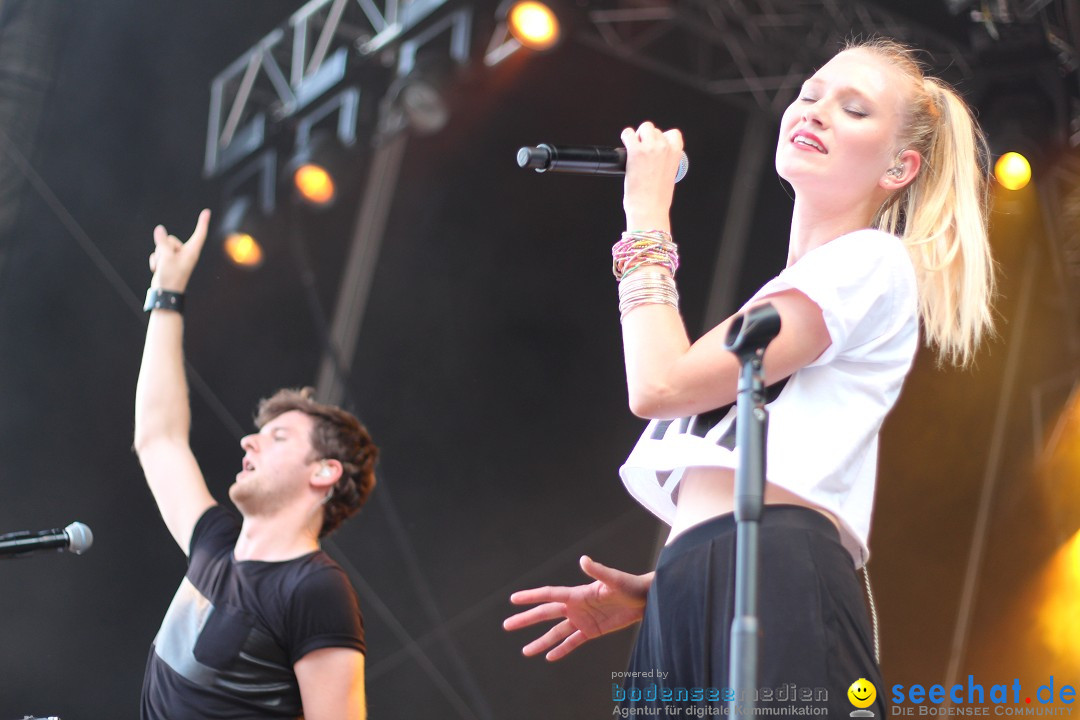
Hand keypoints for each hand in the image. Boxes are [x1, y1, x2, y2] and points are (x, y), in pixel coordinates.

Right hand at [149, 209, 210, 292]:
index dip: (202, 223)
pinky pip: (158, 254)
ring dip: (159, 256)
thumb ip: (163, 242)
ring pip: (162, 246)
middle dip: (164, 249)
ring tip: (164, 268)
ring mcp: (176, 258)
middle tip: (168, 263)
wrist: (165, 294)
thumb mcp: (166, 257)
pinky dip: (156, 261)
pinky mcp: (168, 261)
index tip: (207, 212)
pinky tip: (159, 270)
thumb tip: (160, 229)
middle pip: (171, 239)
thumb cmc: (170, 277)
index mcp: (191, 252)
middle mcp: (185, 254)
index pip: (199, 234)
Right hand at [503, 555, 650, 660]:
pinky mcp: (592, 631)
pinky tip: (549, 657)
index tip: (513, 599)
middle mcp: (576, 607)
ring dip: (541, 641)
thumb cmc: (630, 586)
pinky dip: (561, 649)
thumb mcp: (614, 580)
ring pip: (556, 632)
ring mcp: (582, 620)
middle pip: (546, 614)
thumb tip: (584, 560)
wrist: (644, 600)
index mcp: (578, 594)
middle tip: (507, 625)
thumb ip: (598, 571)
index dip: (531, 597)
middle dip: (526, 619)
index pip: (549, 595)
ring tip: (525, 651)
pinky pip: (573, 642)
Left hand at [620, 121, 682, 229]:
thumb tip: (655, 159)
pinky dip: (626, 137)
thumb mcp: (669, 177)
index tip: (656, 145)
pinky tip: (625, 145)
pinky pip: (628, 134)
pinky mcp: (636, 152)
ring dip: (638, 136)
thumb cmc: (657, 199)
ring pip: (644, 128)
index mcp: (676, 154)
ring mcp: (650, 148)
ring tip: (634, 148)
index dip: (663, 138)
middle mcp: (664, 148)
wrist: (649, 209)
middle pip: (655, 130)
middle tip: (641, 151)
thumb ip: (665, 163)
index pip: (673, 134)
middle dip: (647, 138)